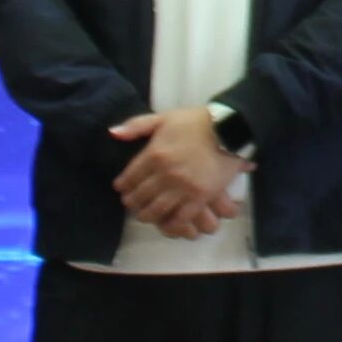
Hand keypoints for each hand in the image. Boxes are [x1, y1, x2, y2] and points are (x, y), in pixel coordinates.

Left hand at [109, 105, 243, 235]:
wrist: (229, 129)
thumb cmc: (195, 122)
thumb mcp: (163, 118)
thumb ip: (136, 125)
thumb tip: (113, 133)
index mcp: (154, 154)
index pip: (130, 177)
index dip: (123, 186)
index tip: (121, 189)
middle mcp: (165, 173)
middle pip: (141, 196)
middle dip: (132, 202)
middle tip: (131, 204)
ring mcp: (183, 187)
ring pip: (157, 210)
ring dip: (147, 215)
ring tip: (145, 215)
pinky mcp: (200, 197)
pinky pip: (181, 217)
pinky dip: (171, 223)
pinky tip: (167, 222)